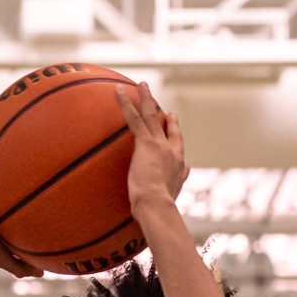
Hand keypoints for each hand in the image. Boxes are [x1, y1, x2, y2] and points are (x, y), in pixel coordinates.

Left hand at [116, 82, 188, 215]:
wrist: (157, 206)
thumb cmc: (158, 212)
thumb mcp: (165, 205)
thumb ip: (165, 199)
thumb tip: (164, 206)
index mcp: (179, 167)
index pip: (178, 148)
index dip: (176, 136)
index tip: (174, 125)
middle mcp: (173, 152)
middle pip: (170, 130)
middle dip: (168, 118)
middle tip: (166, 108)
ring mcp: (160, 145)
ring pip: (152, 116)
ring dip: (147, 98)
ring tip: (142, 84)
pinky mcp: (146, 143)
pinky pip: (134, 118)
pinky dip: (126, 103)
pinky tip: (118, 91)